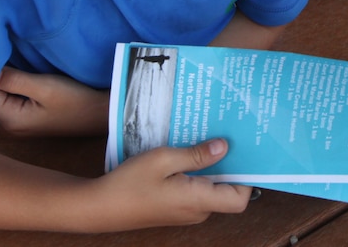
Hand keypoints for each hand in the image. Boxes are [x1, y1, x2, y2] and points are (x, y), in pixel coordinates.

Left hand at [0, 67, 108, 137]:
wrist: (100, 114)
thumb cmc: (75, 99)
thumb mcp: (45, 86)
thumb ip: (12, 79)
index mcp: (8, 119)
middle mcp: (4, 127)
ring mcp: (13, 125)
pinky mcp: (21, 120)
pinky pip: (1, 102)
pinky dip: (1, 89)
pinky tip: (8, 76)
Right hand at [94, 139, 253, 228]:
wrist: (99, 207)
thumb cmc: (129, 183)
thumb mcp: (163, 159)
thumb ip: (196, 155)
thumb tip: (225, 148)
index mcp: (197, 200)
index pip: (239, 198)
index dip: (248, 177)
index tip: (247, 151)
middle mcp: (196, 210)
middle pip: (227, 191)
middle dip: (232, 165)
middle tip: (231, 136)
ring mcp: (185, 211)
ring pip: (211, 189)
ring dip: (214, 167)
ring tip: (211, 139)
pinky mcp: (175, 208)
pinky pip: (197, 190)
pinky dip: (199, 173)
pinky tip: (191, 152)